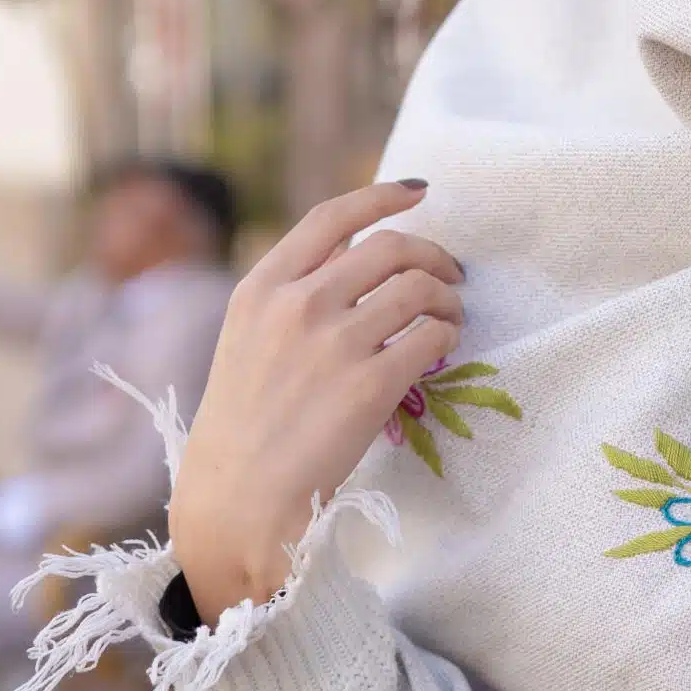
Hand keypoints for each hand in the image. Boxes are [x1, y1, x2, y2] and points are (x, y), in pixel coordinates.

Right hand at [169, 183, 463, 625]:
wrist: (238, 498)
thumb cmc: (245, 423)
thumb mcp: (248, 338)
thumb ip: (293, 295)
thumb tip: (359, 252)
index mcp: (262, 287)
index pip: (332, 217)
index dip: (382, 196)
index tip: (418, 192)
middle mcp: (298, 305)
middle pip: (391, 248)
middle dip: (433, 255)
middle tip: (451, 275)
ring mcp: (335, 343)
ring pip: (419, 289)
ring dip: (448, 298)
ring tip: (451, 316)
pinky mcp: (370, 385)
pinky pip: (432, 338)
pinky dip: (448, 336)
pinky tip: (442, 350)